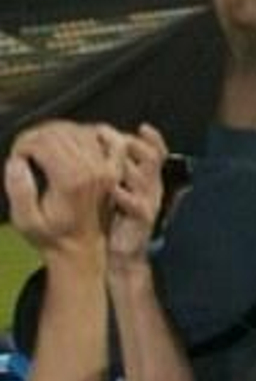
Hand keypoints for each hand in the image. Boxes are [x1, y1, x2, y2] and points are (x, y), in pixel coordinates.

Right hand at [5, 121, 120, 259]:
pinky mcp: (114, 171)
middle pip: (63, 133)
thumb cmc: (53, 237)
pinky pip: (113, 142)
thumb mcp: (26, 221)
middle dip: (38, 135)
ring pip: (83, 132)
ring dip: (60, 130)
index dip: (24, 143)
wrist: (82, 249)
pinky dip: (97, 132)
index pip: (45, 143)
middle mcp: (93, 172)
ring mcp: (107, 170)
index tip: (16, 153)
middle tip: (25, 147)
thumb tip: (17, 162)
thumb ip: (19, 191)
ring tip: (43, 143)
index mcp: (71, 181)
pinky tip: (79, 134)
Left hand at [107, 124, 167, 264]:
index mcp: (149, 178)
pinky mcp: (144, 219)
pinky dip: (123, 194)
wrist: (123, 253)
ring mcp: (150, 202)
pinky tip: (111, 190)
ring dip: (123, 165)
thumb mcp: (119, 189)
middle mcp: (153, 187)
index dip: (154, 138)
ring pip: (143, 176)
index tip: (142, 127)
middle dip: (133, 144)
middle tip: (111, 138)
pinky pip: (136, 202)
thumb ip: (117, 170)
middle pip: (152, 158)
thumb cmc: (115, 218)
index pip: (158, 152)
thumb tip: (101, 145)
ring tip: (106, 160)